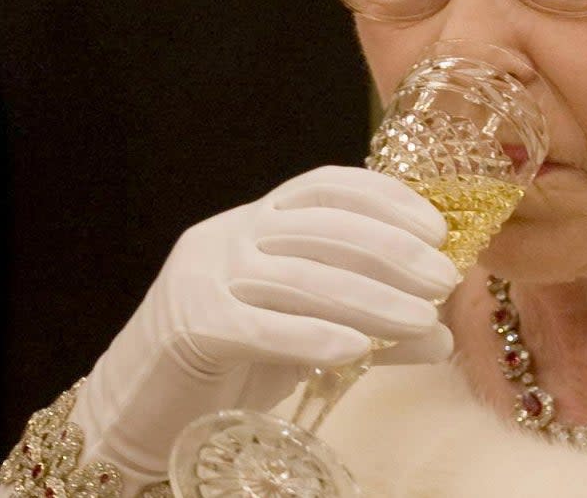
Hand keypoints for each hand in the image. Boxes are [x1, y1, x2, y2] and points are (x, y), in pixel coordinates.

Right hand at [65, 166, 457, 491]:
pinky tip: (357, 349)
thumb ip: (372, 327)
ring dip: (371, 297)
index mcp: (260, 218)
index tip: (437, 229)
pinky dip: (312, 334)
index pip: (328, 185)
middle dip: (393, 251)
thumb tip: (443, 337)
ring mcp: (208, 273)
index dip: (387, 199)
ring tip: (421, 319)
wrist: (143, 400)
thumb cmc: (235, 356)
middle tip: (444, 280)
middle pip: (323, 227)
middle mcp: (233, 232)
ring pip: (300, 276)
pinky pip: (259, 324)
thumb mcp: (310, 330)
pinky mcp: (191, 324)